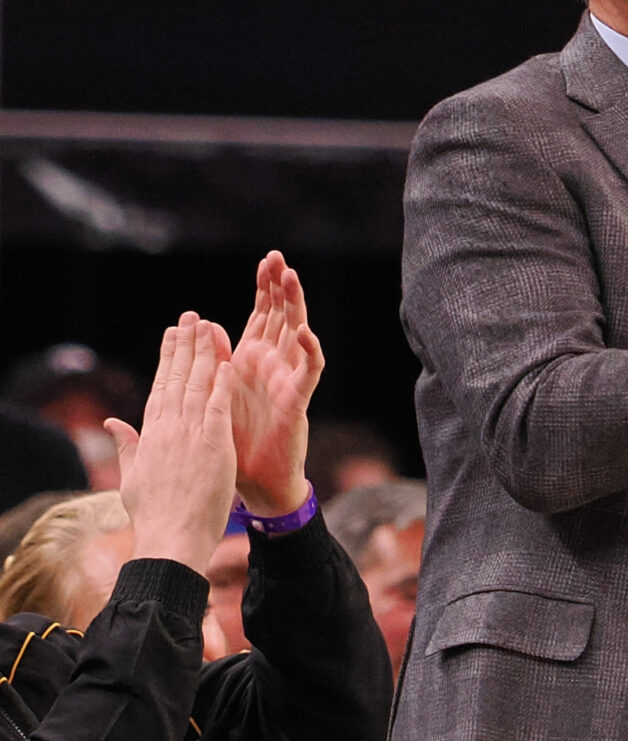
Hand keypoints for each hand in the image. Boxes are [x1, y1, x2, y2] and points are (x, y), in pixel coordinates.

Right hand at [105, 314, 236, 576]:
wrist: (170, 540)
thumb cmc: (153, 516)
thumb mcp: (131, 477)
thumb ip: (126, 445)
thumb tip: (111, 422)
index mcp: (150, 435)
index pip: (160, 387)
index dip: (167, 359)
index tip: (171, 335)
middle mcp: (168, 428)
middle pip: (177, 377)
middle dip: (185, 345)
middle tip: (190, 317)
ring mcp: (190, 434)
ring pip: (198, 384)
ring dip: (204, 352)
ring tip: (208, 325)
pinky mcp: (213, 444)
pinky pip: (219, 405)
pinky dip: (222, 382)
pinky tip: (228, 359)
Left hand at [227, 251, 323, 517]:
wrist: (255, 483)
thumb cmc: (235, 443)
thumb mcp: (215, 395)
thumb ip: (213, 361)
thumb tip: (204, 325)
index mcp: (252, 361)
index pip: (262, 315)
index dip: (265, 289)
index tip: (265, 261)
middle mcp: (273, 364)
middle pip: (281, 316)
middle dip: (281, 287)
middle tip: (278, 258)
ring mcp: (287, 379)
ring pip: (296, 334)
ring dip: (295, 306)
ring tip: (291, 278)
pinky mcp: (297, 400)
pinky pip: (307, 372)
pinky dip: (310, 352)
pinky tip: (306, 332)